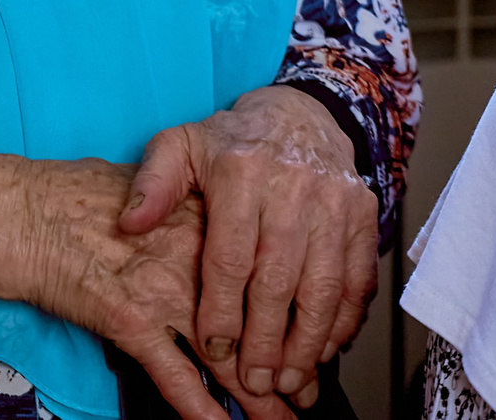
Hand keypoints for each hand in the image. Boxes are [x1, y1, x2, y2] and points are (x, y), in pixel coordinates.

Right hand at [19, 159, 285, 419]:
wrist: (18, 212)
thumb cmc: (65, 195)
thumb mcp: (139, 183)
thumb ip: (180, 208)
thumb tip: (198, 219)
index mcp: (197, 219)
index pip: (259, 270)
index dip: (286, 307)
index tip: (307, 327)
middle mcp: (190, 259)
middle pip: (255, 321)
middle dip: (285, 363)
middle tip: (308, 389)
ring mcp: (162, 294)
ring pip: (226, 358)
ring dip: (258, 399)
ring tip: (286, 419)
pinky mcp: (131, 324)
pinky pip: (177, 378)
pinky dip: (203, 410)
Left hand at [121, 86, 379, 408]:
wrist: (299, 114)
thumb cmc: (232, 141)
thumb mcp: (178, 145)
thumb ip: (152, 185)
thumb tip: (130, 224)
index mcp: (240, 172)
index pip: (231, 255)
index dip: (223, 308)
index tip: (216, 347)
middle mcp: (293, 188)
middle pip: (280, 279)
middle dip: (266, 339)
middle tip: (254, 381)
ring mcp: (335, 204)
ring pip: (325, 287)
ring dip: (309, 342)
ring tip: (289, 378)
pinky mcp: (365, 218)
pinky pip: (359, 280)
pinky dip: (346, 320)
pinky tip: (326, 348)